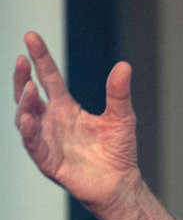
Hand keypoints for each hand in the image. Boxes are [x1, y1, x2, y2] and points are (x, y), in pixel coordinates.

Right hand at [14, 31, 182, 219]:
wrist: (120, 183)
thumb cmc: (119, 150)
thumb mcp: (122, 116)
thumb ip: (118, 93)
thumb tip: (124, 65)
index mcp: (66, 107)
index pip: (48, 77)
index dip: (39, 58)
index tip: (31, 36)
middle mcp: (51, 120)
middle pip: (28, 94)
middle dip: (22, 76)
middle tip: (20, 59)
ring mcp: (46, 139)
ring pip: (25, 117)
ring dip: (24, 102)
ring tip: (28, 86)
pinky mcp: (47, 160)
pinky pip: (33, 144)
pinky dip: (30, 131)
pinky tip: (29, 117)